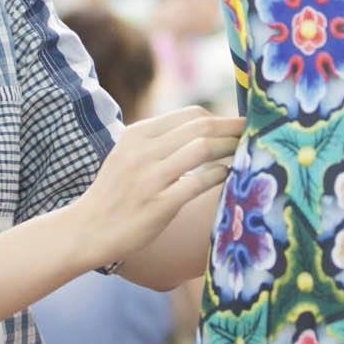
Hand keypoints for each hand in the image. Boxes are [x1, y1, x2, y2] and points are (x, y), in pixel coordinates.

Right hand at [67, 108, 242, 270]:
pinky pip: (199, 182)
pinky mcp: (159, 204)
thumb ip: (159, 141)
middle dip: (233, 128)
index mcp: (137, 134)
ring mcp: (150, 177)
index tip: (239, 124)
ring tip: (248, 152)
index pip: (190, 114)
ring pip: (202, 149)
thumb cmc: (115, 193)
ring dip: (231, 148)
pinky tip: (231, 176)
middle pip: (201, 127)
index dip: (221, 117)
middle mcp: (143, 151)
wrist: (88, 229)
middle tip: (255, 133)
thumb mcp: (129, 155)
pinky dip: (220, 175)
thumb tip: (204, 131)